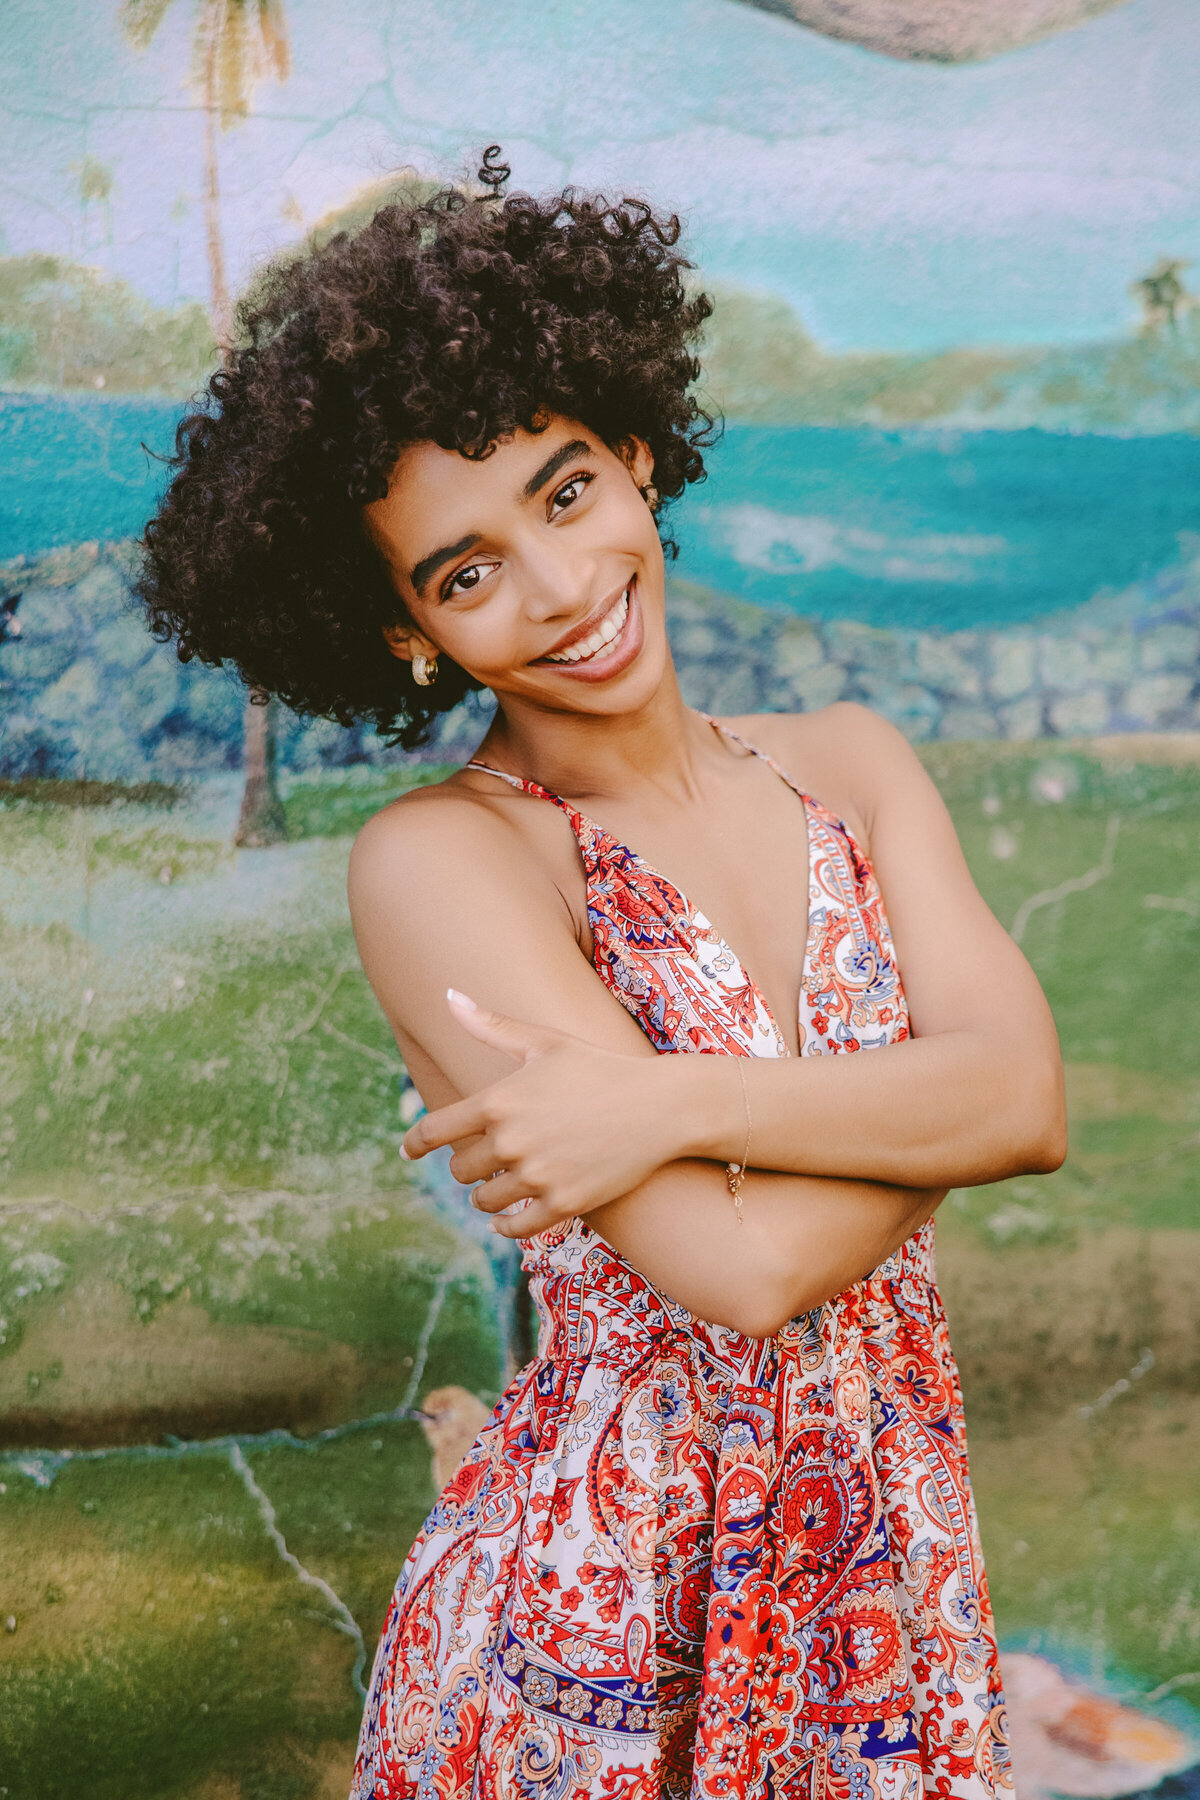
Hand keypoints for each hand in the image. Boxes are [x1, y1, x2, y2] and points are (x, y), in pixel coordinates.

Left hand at [400, 990, 682, 1237]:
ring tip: (500, 1185)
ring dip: (487, 1195)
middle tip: (482, 1160)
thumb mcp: (545, 1042)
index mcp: (499, 1100)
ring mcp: (537, 1175)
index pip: (435, 1131)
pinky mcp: (563, 1204)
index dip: (415, 1143)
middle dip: (468, 1164)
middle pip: (460, 1168)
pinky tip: (506, 1219)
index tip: (408, 1151)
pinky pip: (515, 1227)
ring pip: (485, 1199)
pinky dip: (506, 1225)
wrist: (660, 1107)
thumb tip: (449, 995)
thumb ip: (492, 1025)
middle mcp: (511, 1141)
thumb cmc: (600, 1067)